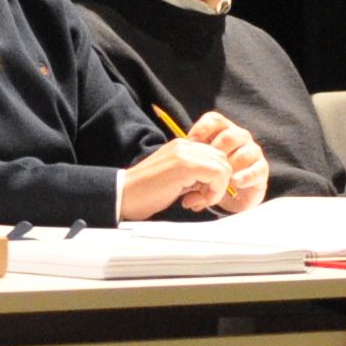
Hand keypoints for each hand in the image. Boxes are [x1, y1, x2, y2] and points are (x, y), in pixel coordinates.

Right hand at [117, 138, 234, 219]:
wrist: (123, 195)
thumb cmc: (145, 193)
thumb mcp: (175, 180)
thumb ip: (193, 177)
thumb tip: (213, 186)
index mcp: (182, 146)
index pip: (214, 156)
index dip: (214, 179)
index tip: (199, 196)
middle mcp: (185, 145)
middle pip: (222, 160)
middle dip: (218, 184)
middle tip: (199, 200)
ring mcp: (185, 153)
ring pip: (223, 167)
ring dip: (215, 189)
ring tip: (195, 201)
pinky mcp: (185, 165)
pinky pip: (217, 175)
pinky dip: (213, 192)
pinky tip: (193, 201)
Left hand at [187, 109, 271, 213]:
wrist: (228, 197)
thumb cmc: (210, 176)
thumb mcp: (197, 167)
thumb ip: (189, 164)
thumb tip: (181, 167)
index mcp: (223, 130)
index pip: (214, 120)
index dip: (201, 130)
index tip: (189, 144)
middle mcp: (240, 137)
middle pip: (229, 137)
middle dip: (214, 153)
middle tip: (203, 168)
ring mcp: (253, 152)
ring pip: (242, 154)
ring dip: (228, 169)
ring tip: (217, 182)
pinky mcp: (262, 169)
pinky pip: (256, 170)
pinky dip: (244, 177)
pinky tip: (234, 183)